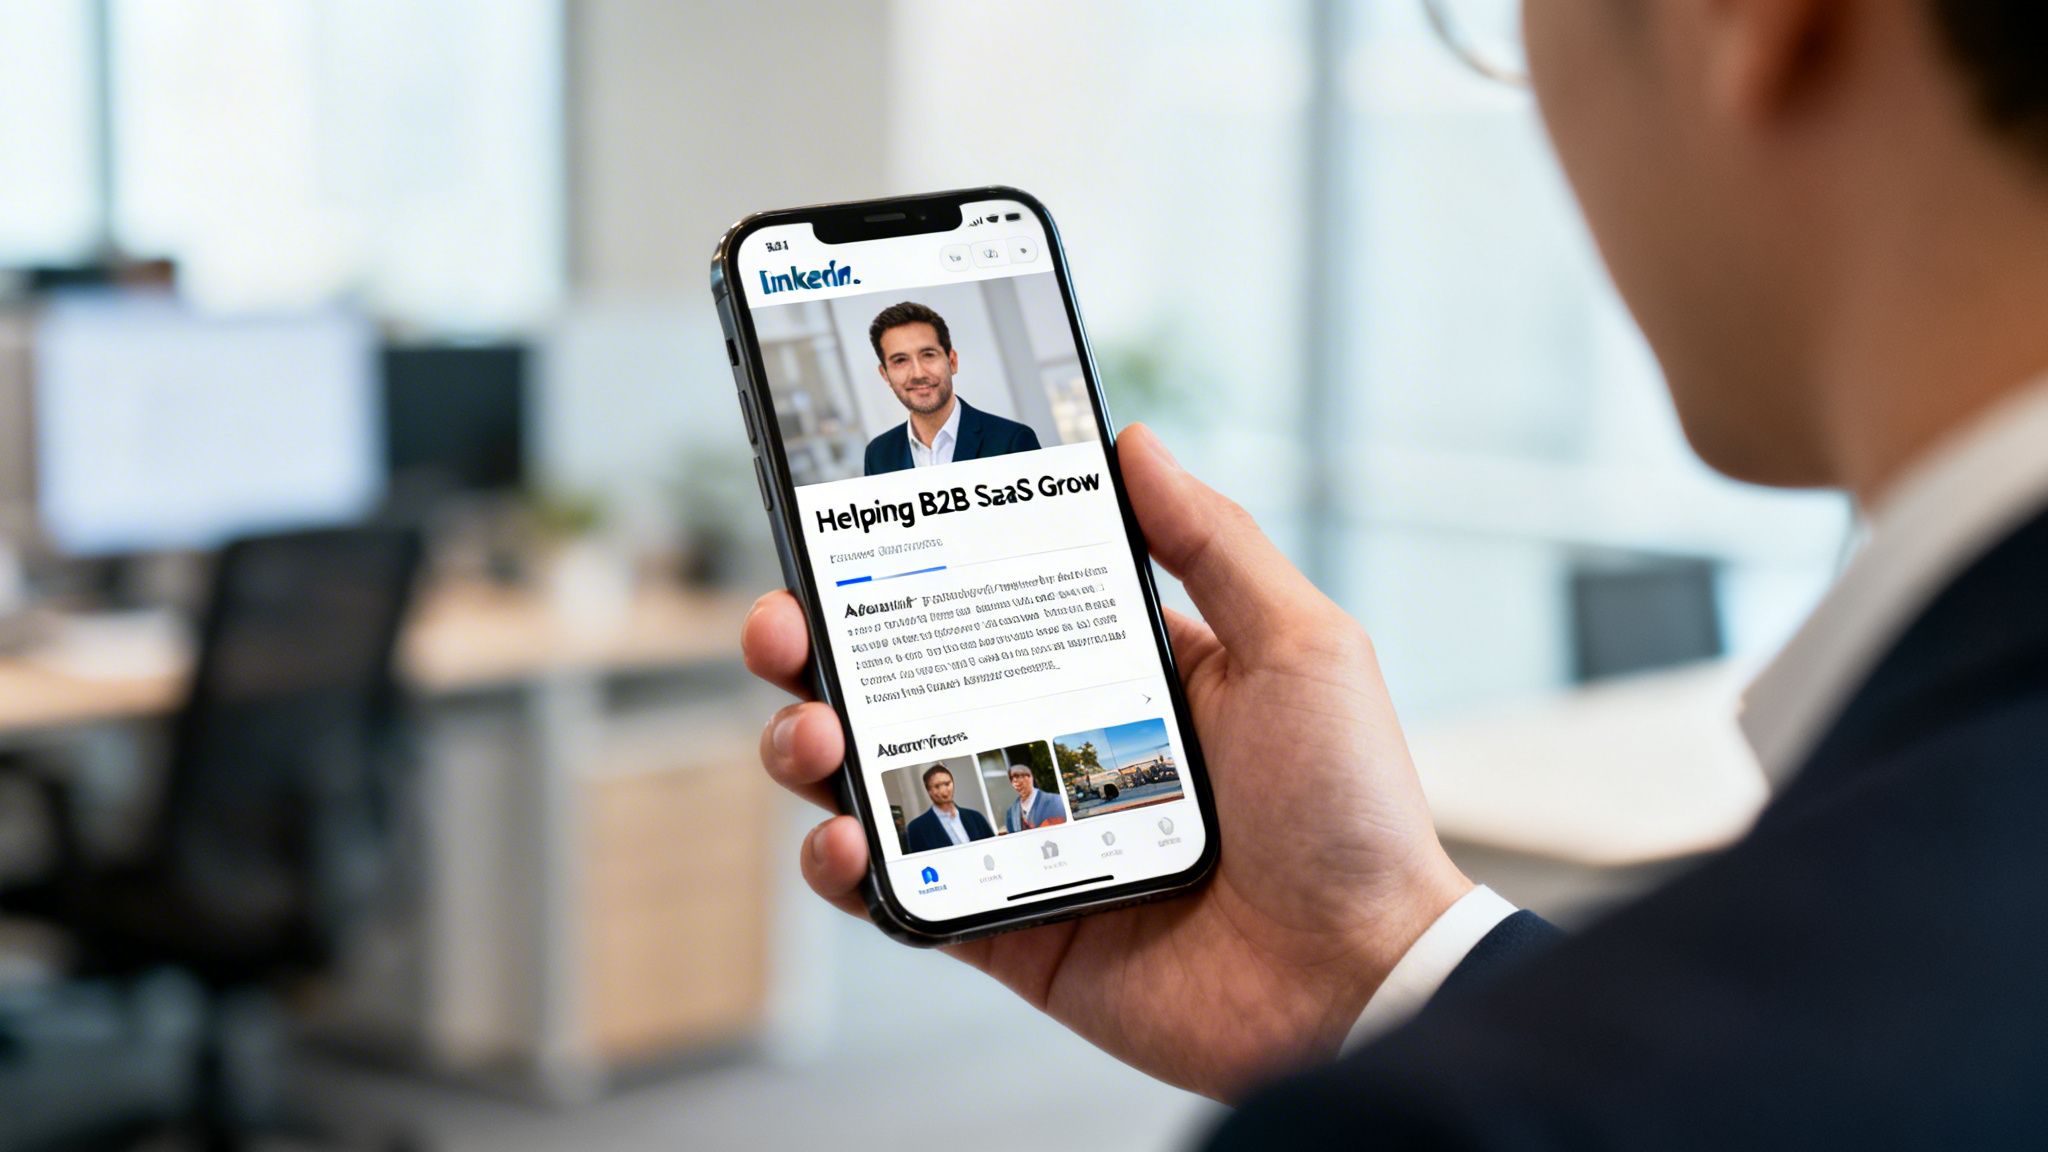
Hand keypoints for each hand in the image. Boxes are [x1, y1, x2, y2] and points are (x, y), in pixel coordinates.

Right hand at [743, 425, 1470, 1101]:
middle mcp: (1058, 748)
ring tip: (814, 733)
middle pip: (907, 686)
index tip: (849, 529)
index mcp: (1120, 675)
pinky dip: (850, 868)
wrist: (1360, 981)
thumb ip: (1214, 541)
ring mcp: (1026, 837)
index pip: (989, 604)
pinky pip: (903, 894)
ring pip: (883, 782)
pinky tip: (845, 839)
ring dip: (817, 748)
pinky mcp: (1008, 925)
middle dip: (823, 650)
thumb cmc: (1350, 812)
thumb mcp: (1299, 646)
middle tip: (785, 627)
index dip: (913, 568)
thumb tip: (1137, 441)